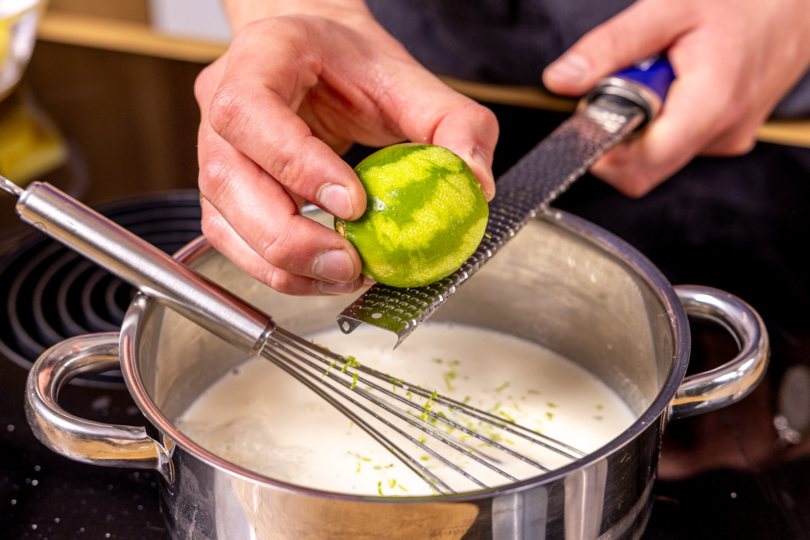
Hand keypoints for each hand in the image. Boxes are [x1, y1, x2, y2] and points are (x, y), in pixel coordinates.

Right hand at [196, 6, 497, 294]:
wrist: (313, 58)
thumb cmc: (348, 62)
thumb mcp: (407, 76)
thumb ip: (451, 121)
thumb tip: (476, 183)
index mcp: (259, 58)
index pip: (250, 113)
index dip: (296, 165)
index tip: (355, 203)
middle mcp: (221, 108)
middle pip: (226, 180)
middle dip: (289, 237)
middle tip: (350, 263)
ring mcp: (215, 153)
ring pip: (223, 223)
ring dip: (283, 265)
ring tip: (345, 274)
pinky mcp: (226, 195)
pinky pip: (234, 244)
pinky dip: (278, 272)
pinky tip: (324, 274)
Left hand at [542, 0, 809, 196]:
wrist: (797, 0)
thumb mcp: (667, 8)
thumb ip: (610, 47)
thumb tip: (560, 80)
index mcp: (708, 108)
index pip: (637, 169)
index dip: (601, 153)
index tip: (588, 121)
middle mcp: (722, 135)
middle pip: (644, 166)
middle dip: (621, 130)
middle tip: (628, 81)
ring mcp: (727, 139)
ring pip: (660, 153)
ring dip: (644, 120)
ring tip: (662, 72)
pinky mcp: (728, 136)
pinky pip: (679, 141)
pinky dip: (666, 117)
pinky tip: (679, 82)